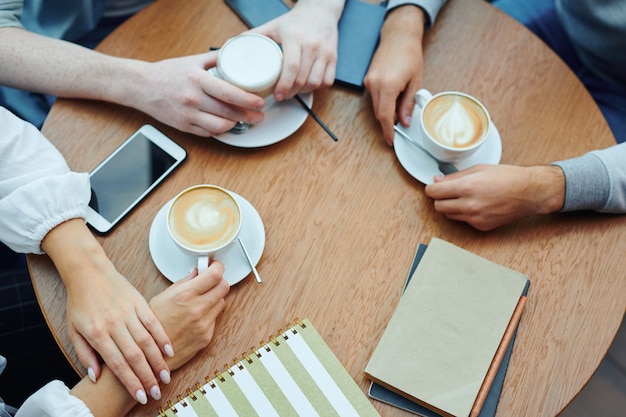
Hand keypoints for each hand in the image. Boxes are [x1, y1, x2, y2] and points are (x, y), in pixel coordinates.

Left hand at [42, 219, 172, 403]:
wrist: (89, 271)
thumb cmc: (80, 302)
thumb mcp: (74, 330)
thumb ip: (85, 355)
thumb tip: (96, 376)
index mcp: (97, 333)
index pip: (117, 364)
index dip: (130, 382)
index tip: (140, 396)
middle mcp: (114, 324)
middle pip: (135, 355)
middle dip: (147, 377)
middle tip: (157, 392)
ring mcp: (128, 312)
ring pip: (147, 341)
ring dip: (158, 361)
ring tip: (166, 375)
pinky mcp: (139, 302)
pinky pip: (153, 322)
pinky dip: (162, 337)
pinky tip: (170, 350)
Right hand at [129, 51, 265, 136]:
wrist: (141, 86)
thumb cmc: (167, 73)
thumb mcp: (192, 61)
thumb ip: (215, 58)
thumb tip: (235, 53)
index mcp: (197, 80)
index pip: (229, 93)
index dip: (248, 100)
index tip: (260, 102)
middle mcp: (193, 99)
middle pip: (228, 112)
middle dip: (248, 117)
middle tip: (260, 116)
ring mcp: (188, 115)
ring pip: (220, 126)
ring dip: (235, 125)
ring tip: (243, 120)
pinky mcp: (184, 127)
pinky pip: (208, 133)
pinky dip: (219, 130)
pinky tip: (225, 124)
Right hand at [149, 262, 228, 370]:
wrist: (151, 355)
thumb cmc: (152, 326)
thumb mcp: (162, 297)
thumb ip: (183, 283)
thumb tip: (196, 272)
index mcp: (185, 295)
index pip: (215, 275)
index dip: (217, 267)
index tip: (215, 266)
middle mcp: (197, 309)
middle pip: (224, 286)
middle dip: (218, 281)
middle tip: (210, 282)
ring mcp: (204, 323)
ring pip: (221, 302)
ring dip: (215, 298)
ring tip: (200, 301)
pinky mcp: (207, 336)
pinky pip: (215, 319)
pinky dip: (209, 315)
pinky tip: (196, 317)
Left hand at [251, 0, 343, 100]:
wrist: (320, 10)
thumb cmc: (294, 21)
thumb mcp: (272, 26)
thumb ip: (253, 36)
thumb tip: (230, 46)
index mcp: (294, 37)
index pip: (291, 68)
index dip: (284, 86)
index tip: (277, 95)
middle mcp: (312, 45)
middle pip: (302, 79)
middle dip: (291, 93)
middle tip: (281, 96)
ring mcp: (325, 52)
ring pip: (315, 82)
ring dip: (303, 92)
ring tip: (293, 91)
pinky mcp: (334, 57)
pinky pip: (327, 81)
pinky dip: (317, 87)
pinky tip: (308, 85)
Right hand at [364, 6, 426, 145]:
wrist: (398, 36)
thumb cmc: (409, 54)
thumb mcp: (415, 82)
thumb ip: (408, 104)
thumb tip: (405, 121)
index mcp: (388, 86)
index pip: (385, 116)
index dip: (388, 131)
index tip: (390, 141)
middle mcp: (375, 85)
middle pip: (379, 113)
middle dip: (389, 122)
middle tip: (401, 125)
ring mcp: (369, 82)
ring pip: (376, 106)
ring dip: (386, 111)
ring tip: (401, 105)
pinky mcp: (368, 79)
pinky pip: (374, 97)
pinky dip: (383, 102)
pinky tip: (394, 96)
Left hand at [424, 164, 565, 230]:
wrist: (530, 192)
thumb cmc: (508, 177)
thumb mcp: (479, 169)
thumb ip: (455, 177)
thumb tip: (437, 181)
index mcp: (467, 187)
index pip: (434, 193)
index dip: (431, 188)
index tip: (433, 187)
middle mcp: (470, 205)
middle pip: (438, 206)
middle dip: (440, 198)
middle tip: (448, 191)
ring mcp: (475, 218)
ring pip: (449, 215)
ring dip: (451, 206)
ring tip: (465, 196)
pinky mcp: (481, 226)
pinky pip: (463, 221)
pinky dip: (465, 213)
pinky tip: (477, 204)